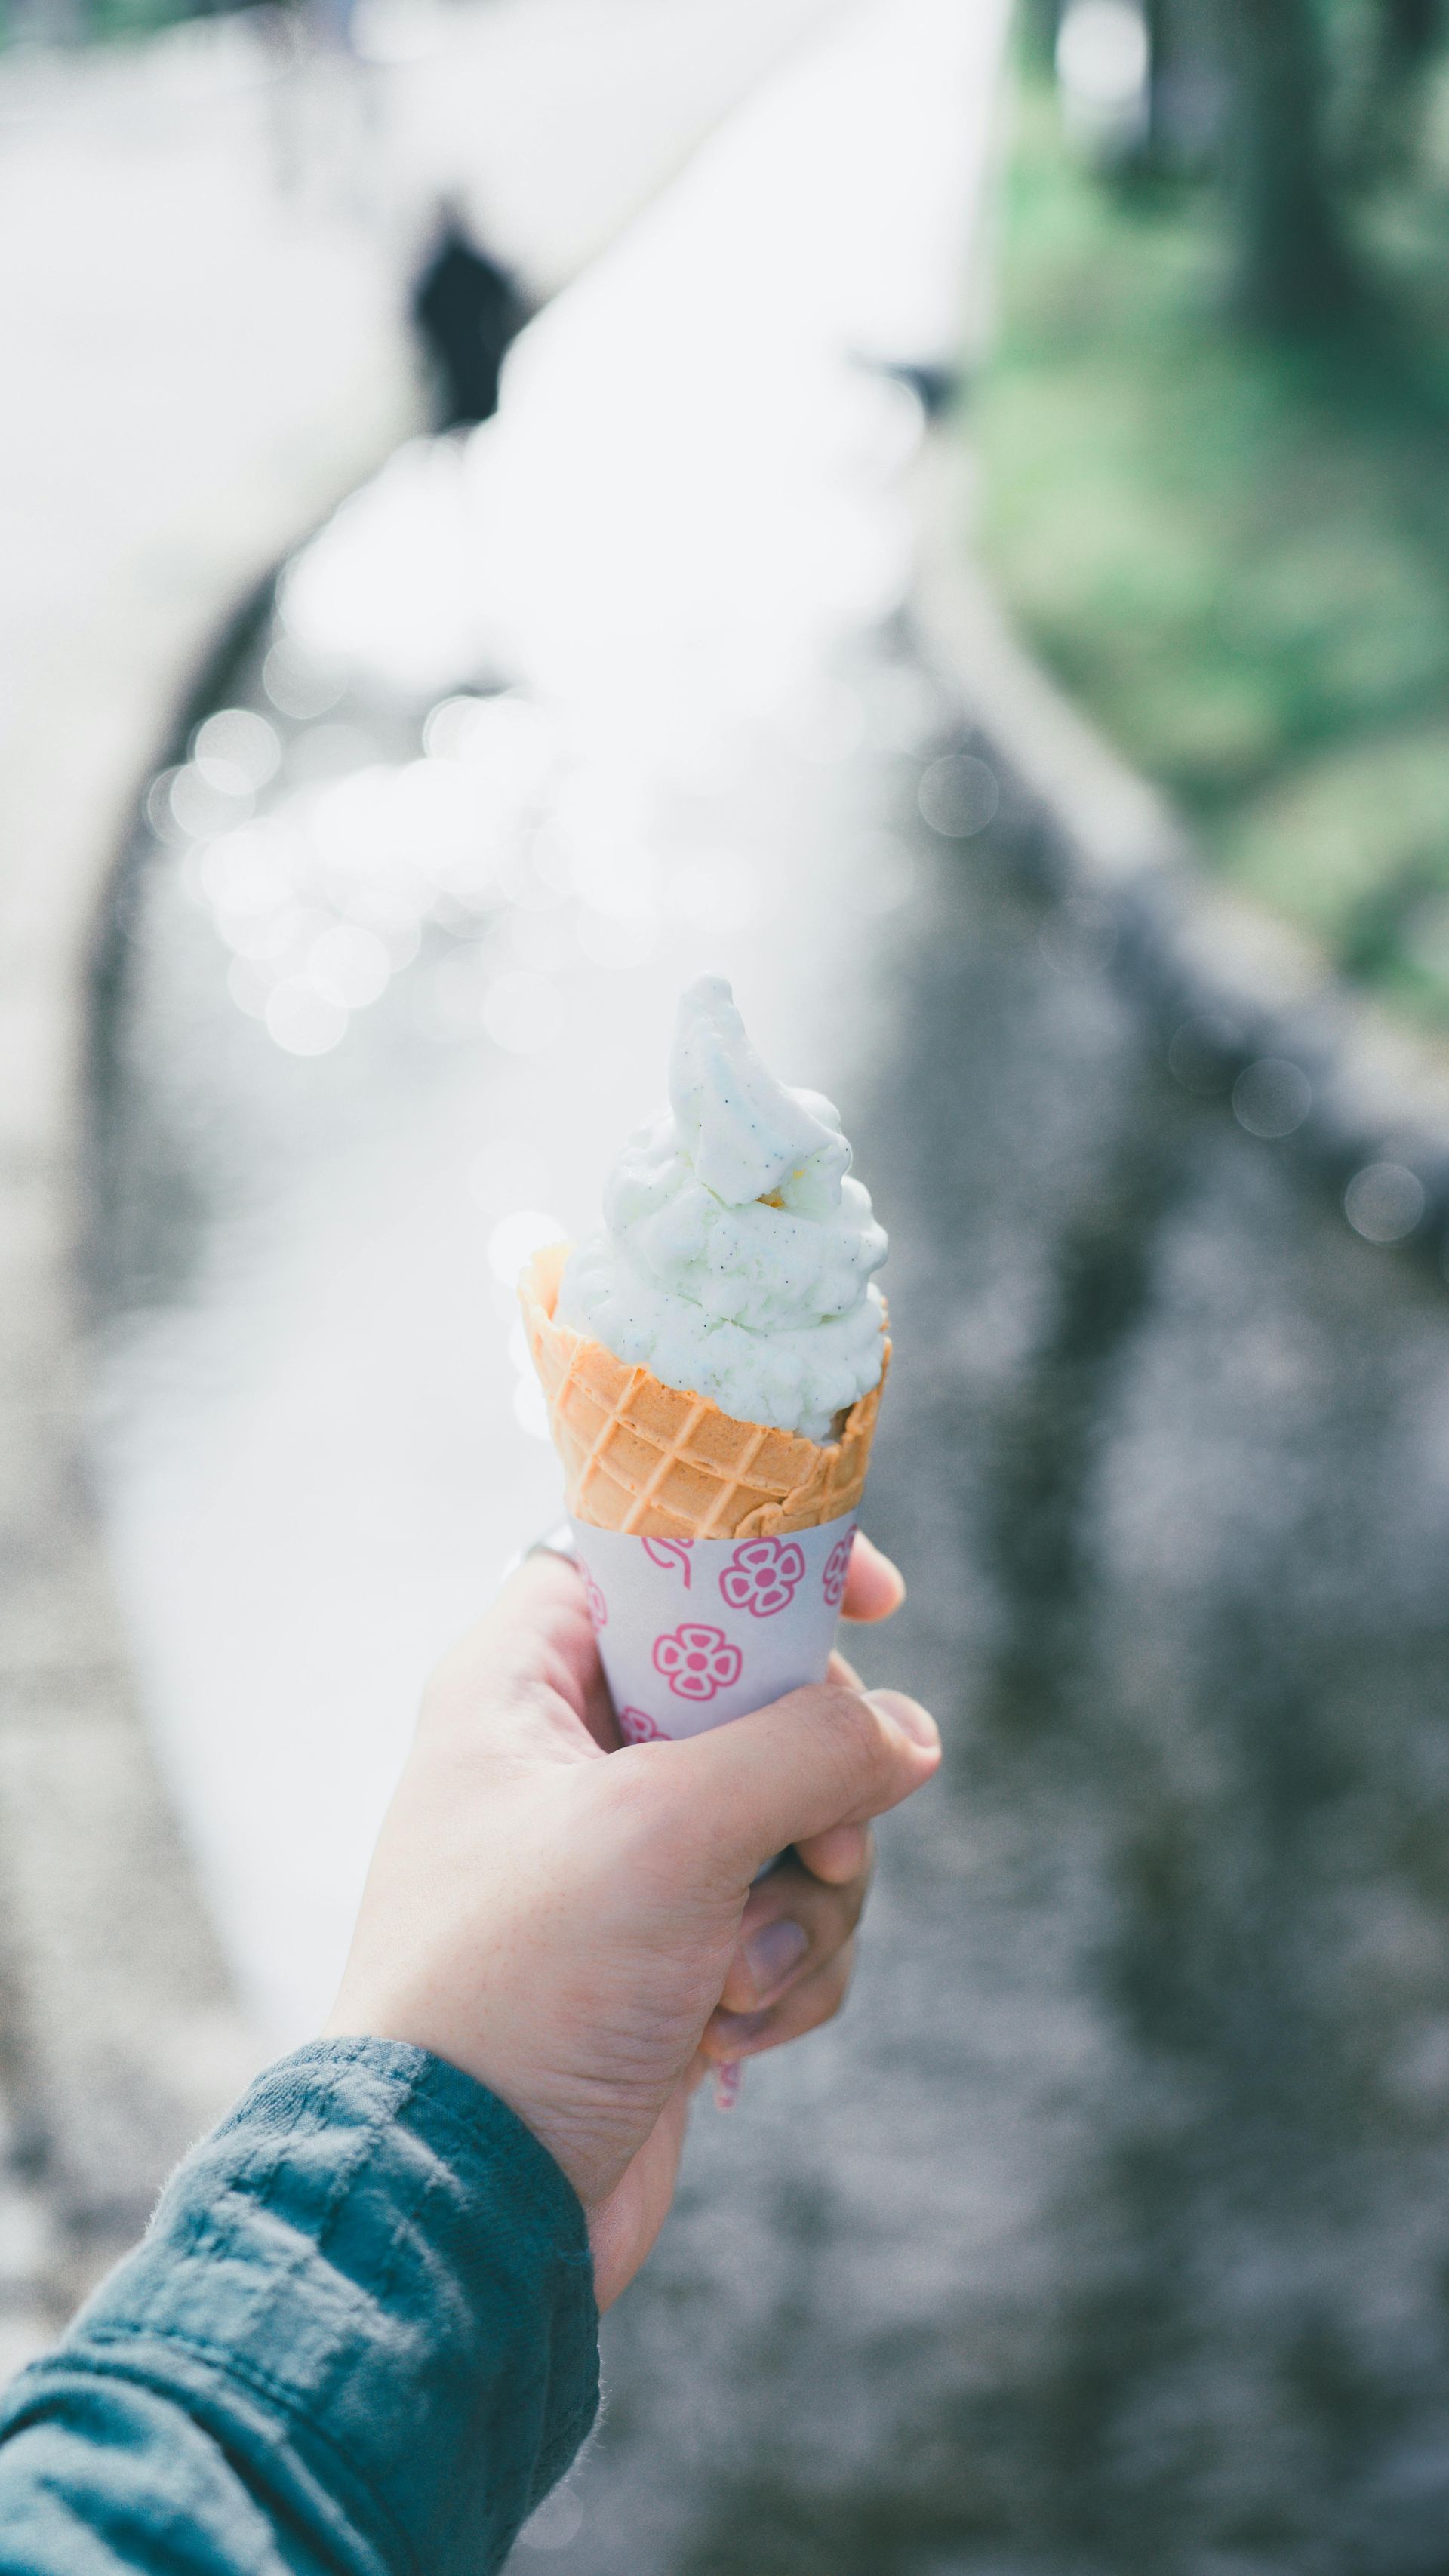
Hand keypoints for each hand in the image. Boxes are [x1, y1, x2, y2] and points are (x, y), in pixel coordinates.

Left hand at [325, 1534, 936, 2307]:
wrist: (465, 2208)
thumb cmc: (525, 1988)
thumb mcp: (671, 1833)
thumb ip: (808, 1750)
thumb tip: (911, 1738)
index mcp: (517, 1684)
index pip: (653, 1561)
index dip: (760, 1564)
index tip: (873, 1601)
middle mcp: (564, 1762)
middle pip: (755, 1700)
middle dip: (811, 1786)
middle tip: (814, 1847)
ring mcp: (621, 1869)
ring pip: (789, 1821)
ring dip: (801, 1904)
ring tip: (734, 1977)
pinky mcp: (665, 1962)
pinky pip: (783, 1923)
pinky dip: (782, 1978)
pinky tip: (723, 2037)